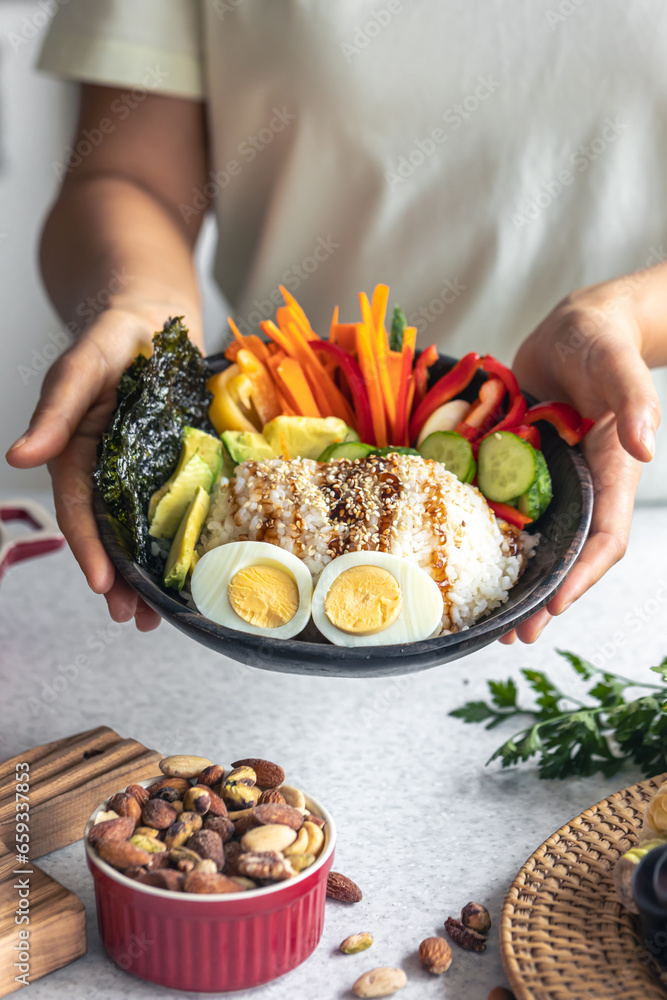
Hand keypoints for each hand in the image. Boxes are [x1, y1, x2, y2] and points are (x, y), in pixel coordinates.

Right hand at [6, 308, 163, 629]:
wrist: (156, 321)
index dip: (88, 549)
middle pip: (112, 535)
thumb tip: (18, 456)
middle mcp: (111, 472)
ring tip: (162, 615)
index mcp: (79, 455)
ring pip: (146, 532)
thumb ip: (56, 410)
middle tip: (138, 619)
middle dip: (123, 580)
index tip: (103, 586)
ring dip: (151, 574)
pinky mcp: (180, 468)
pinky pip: (182, 510)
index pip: (80, 510)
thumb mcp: (82, 367)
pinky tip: (198, 569)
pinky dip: (186, 541)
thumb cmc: (112, 338)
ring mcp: (146, 473)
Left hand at [499, 280, 660, 643]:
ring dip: (519, 581)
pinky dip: (495, 544)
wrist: (572, 328)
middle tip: (515, 634)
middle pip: (570, 554)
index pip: (605, 536)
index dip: (583, 574)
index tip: (555, 604)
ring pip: (539, 543)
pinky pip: (510, 514)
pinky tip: (469, 564)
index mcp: (613, 470)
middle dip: (546, 596)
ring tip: (493, 621)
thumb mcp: (615, 361)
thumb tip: (645, 447)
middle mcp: (584, 485)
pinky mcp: (521, 470)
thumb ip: (633, 399)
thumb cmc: (600, 339)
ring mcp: (552, 482)